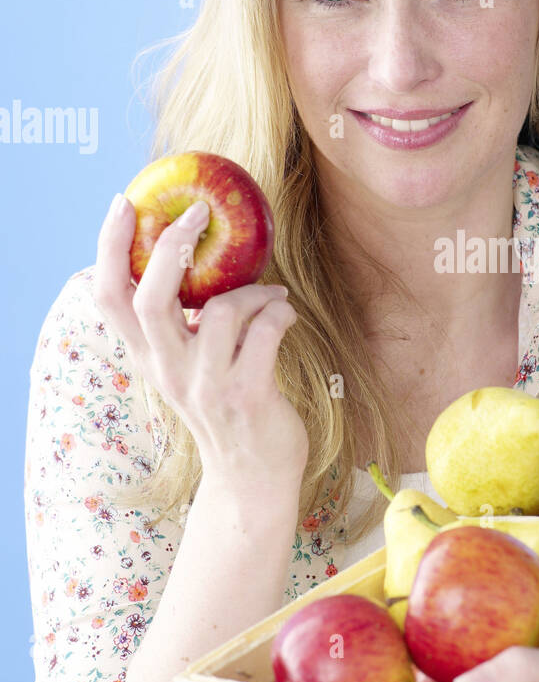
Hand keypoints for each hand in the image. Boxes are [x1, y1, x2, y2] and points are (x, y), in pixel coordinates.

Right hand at [93, 192, 308, 485]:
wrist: (252, 478)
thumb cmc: (226, 408)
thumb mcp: (188, 369)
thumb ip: (181, 325)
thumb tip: (192, 258)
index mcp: (150, 356)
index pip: (109, 297)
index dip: (109, 247)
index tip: (124, 204)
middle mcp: (169, 370)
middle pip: (149, 298)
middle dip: (171, 247)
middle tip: (198, 214)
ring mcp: (207, 385)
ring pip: (220, 310)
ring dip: (255, 291)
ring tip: (273, 297)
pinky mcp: (247, 395)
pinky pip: (264, 332)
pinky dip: (279, 314)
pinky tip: (285, 318)